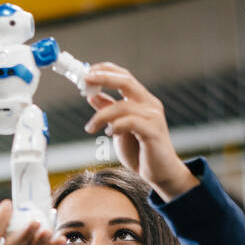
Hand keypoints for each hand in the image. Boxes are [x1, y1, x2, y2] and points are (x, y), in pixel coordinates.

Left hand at [81, 62, 197, 199]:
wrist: (160, 174)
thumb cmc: (140, 152)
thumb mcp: (119, 129)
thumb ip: (109, 112)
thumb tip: (92, 95)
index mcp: (142, 100)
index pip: (124, 76)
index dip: (106, 70)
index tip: (86, 71)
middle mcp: (150, 104)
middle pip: (126, 81)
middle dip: (103, 78)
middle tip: (84, 80)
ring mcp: (153, 117)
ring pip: (123, 106)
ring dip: (101, 115)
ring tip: (90, 127)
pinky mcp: (153, 132)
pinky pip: (131, 122)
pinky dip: (116, 126)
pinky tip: (110, 133)